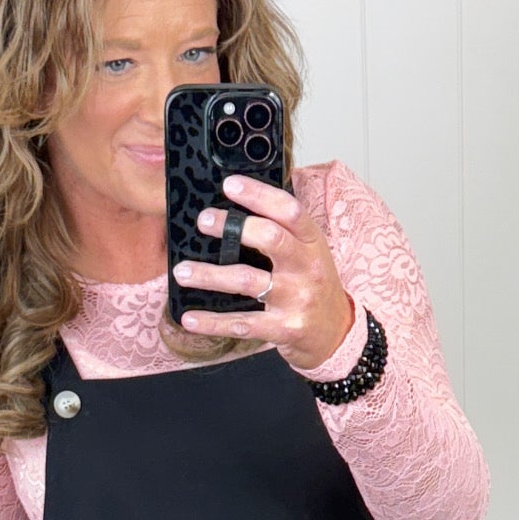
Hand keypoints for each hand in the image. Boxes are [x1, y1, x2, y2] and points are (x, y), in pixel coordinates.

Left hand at [172, 173, 355, 371]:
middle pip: (271, 238)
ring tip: (182, 271)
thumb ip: (282, 233)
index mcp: (312, 242)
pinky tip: (190, 319)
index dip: (260, 195)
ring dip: (209, 275)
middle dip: (233, 227)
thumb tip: (237, 209)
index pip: (289, 211)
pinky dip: (213, 322)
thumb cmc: (314, 286)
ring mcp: (297, 299)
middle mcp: (307, 268)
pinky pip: (243, 324)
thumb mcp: (308, 253)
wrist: (336, 333)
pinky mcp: (285, 328)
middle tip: (204, 221)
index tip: (230, 185)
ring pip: (247, 281)